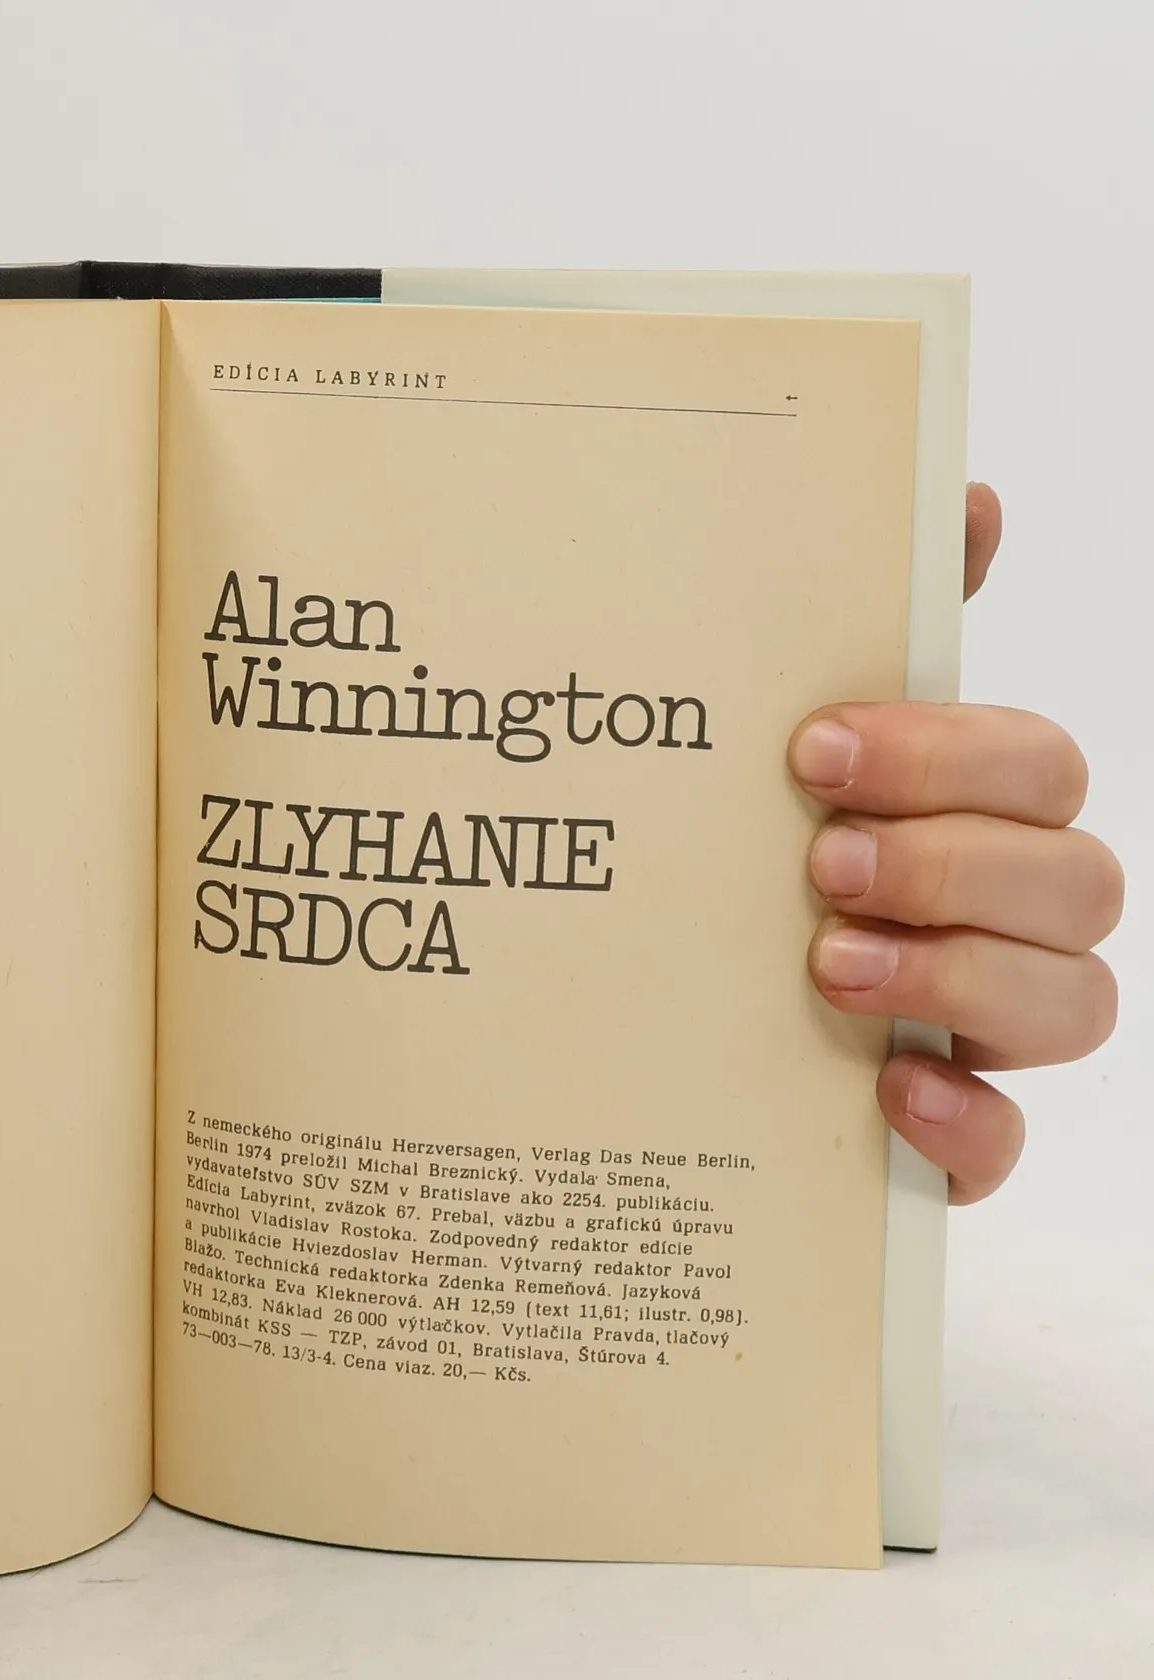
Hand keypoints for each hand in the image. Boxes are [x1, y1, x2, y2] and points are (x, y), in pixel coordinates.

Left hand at [792, 483, 1121, 1201]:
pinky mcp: (947, 1139)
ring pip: (1077, 1002)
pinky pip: (1006, 1145)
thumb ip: (873, 635)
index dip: (949, 755)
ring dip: (960, 975)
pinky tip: (883, 1087)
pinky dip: (963, 1119)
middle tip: (820, 861)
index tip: (815, 747)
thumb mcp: (780, 759)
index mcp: (968, 820)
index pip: (1038, 769)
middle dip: (953, 860)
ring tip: (829, 965)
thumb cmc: (740, 868)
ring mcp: (983, 1033)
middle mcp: (1001, 922)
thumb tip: (968, 497)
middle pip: (1080, 879)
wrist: (636, 1024)